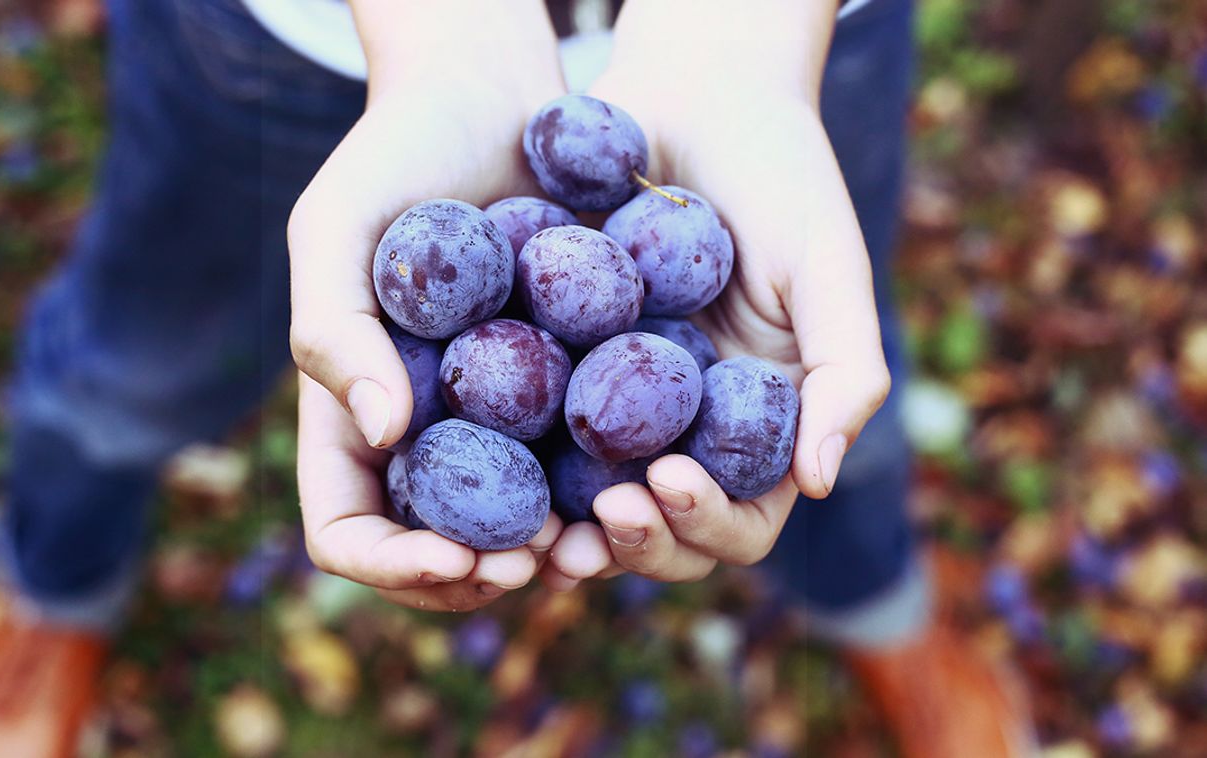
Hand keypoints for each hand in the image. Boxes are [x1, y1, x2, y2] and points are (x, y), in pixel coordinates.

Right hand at [289, 3, 567, 611]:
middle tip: (535, 564)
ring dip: (552, 553)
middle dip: (478, 575)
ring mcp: (498, 419)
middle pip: (435, 551)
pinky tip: (642, 480)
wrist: (490, 96)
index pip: (347, 531)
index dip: (392, 565)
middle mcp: (425, 435)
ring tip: (596, 537)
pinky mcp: (568, 386)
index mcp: (354, 417)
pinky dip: (604, 488)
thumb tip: (386, 437)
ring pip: (516, 526)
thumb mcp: (336, 229)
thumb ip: (335, 330)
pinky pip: (581, 460)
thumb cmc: (394, 154)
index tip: (456, 553)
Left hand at [542, 1, 890, 589]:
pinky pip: (533, 434)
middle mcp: (688, 430)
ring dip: (571, 531)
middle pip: (664, 529)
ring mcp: (620, 406)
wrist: (693, 94)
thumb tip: (818, 483)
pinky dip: (515, 466)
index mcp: (756, 424)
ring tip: (539, 534)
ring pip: (591, 503)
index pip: (741, 516)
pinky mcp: (558, 368)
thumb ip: (844, 370)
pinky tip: (485, 468)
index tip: (666, 479)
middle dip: (637, 540)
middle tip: (604, 512)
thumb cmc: (779, 173)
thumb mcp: (827, 265)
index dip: (708, 522)